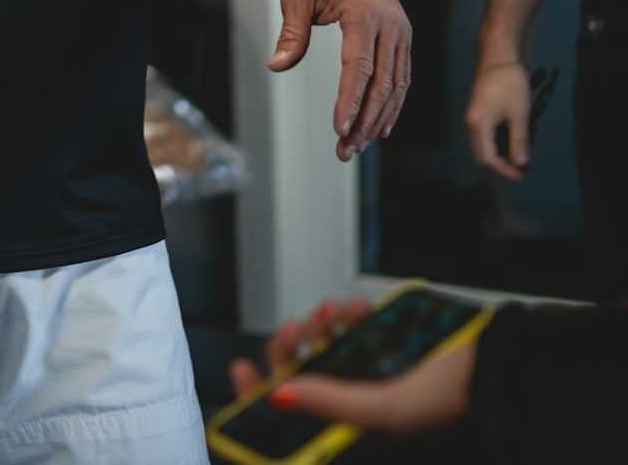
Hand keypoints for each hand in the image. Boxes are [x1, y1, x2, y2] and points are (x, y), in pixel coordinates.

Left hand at [230, 297, 474, 434]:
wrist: (501, 362)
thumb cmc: (455, 397)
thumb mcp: (387, 408)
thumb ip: (332, 404)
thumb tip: (278, 398)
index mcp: (352, 434)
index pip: (291, 423)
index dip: (258, 401)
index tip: (240, 367)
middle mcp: (355, 409)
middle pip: (298, 381)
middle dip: (290, 350)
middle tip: (297, 326)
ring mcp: (368, 380)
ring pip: (321, 354)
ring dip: (319, 328)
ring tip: (334, 311)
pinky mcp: (383, 356)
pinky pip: (349, 336)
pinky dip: (345, 320)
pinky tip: (356, 308)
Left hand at [267, 0, 411, 160]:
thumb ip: (292, 34)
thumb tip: (277, 66)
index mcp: (364, 13)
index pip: (359, 66)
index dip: (350, 100)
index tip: (340, 128)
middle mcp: (390, 23)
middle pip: (382, 83)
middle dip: (365, 120)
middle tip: (346, 149)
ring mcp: (401, 30)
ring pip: (396, 84)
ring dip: (379, 117)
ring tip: (358, 145)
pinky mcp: (402, 35)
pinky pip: (401, 75)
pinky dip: (393, 102)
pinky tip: (381, 125)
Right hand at [465, 59, 529, 179]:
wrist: (498, 58)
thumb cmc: (509, 84)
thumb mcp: (519, 114)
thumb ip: (519, 140)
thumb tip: (521, 164)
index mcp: (479, 126)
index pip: (489, 158)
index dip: (505, 170)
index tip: (522, 176)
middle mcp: (471, 124)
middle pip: (482, 155)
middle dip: (501, 165)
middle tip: (521, 169)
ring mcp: (473, 118)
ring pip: (483, 146)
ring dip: (500, 154)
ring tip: (520, 156)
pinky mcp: (478, 112)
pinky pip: (485, 136)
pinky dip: (498, 144)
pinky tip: (512, 141)